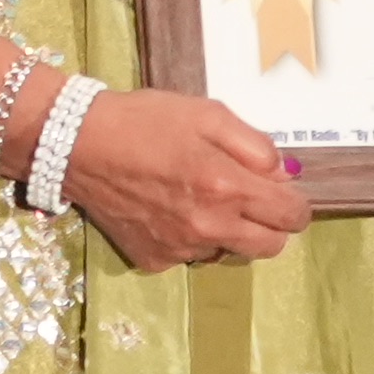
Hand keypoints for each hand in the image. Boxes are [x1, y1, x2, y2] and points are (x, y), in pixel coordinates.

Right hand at [60, 85, 309, 272]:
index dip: (296, 206)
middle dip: (270, 225)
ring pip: (228, 251)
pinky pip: (189, 255)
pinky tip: (167, 209)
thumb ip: (254, 146)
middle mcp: (209, 227)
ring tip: (196, 197)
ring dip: (226, 230)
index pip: (291, 217)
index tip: (284, 194)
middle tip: (249, 199)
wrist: (77, 145)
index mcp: (227, 188)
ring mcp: (180, 249)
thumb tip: (285, 174)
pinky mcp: (154, 260)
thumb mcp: (207, 114)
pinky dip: (188, 237)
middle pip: (270, 247)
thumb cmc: (144, 121)